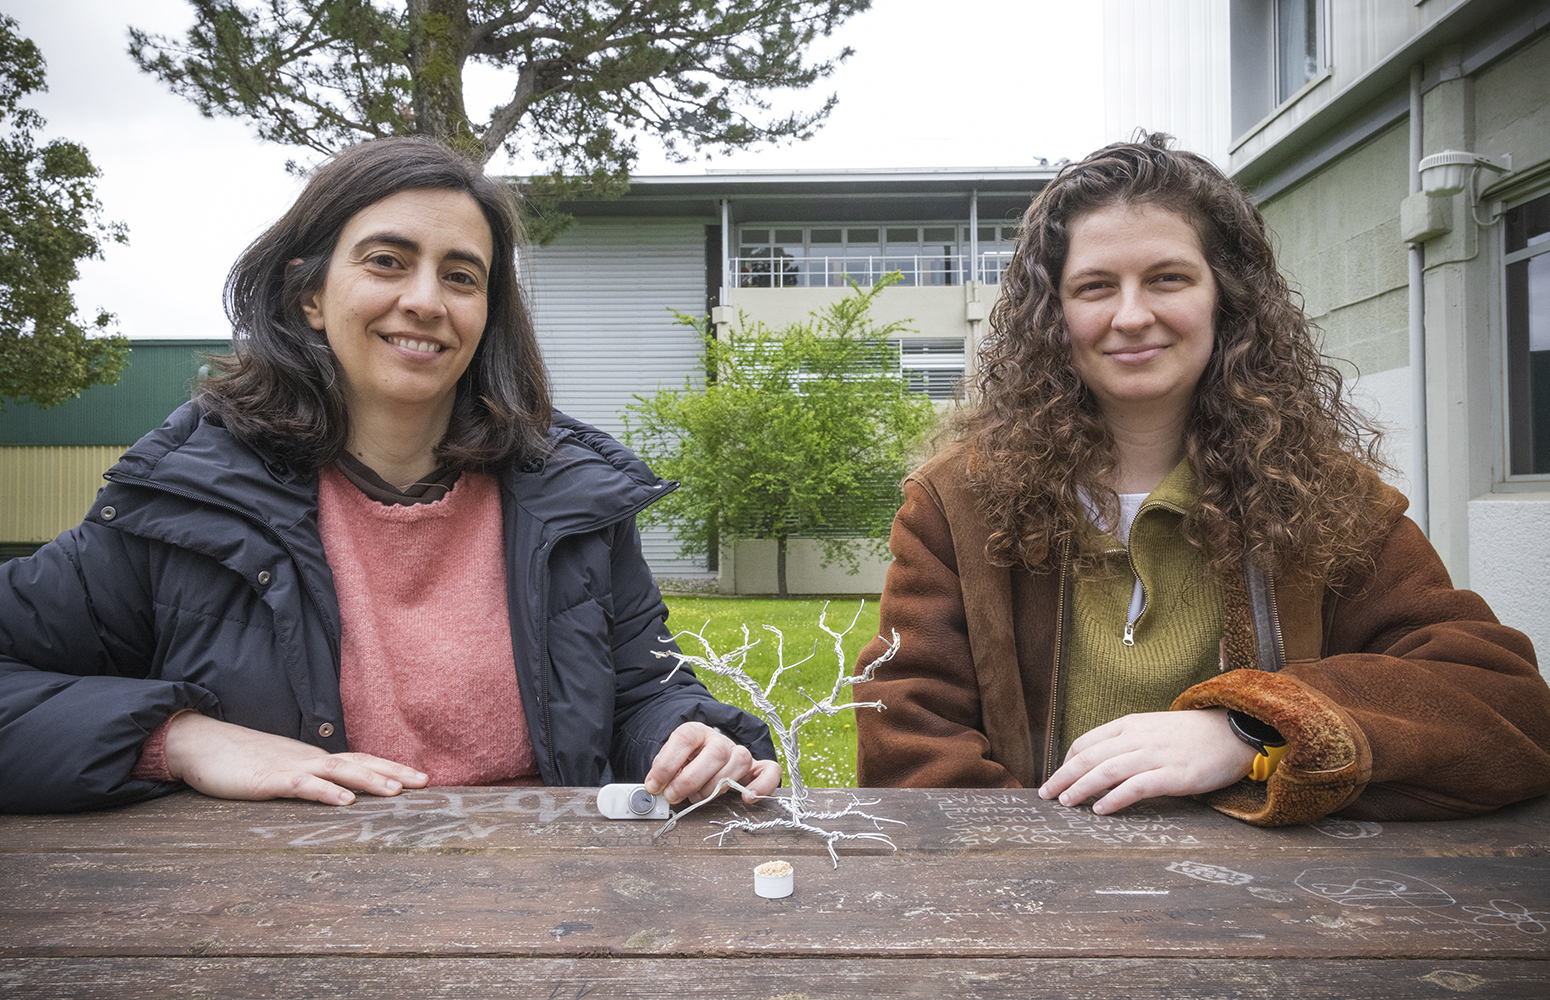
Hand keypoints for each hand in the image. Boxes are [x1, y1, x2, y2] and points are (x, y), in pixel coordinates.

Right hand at [163, 712, 428, 805]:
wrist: (200, 744)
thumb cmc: (240, 760)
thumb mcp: (280, 769)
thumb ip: (305, 779)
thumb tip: (329, 791)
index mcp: (314, 759)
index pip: (361, 760)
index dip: (390, 767)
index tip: (420, 777)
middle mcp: (309, 759)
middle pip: (359, 762)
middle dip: (393, 771)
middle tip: (425, 782)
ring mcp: (291, 767)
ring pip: (338, 772)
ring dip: (369, 780)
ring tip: (396, 791)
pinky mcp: (269, 779)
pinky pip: (303, 785)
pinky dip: (326, 792)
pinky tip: (345, 802)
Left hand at [643, 721, 781, 804]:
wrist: (702, 760)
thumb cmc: (683, 766)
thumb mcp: (668, 766)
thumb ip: (662, 775)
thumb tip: (653, 791)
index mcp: (696, 732)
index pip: (684, 738)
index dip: (666, 763)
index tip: (653, 786)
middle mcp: (719, 740)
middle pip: (715, 752)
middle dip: (691, 779)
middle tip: (674, 796)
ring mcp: (739, 753)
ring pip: (739, 760)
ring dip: (717, 785)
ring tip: (699, 798)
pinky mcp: (755, 768)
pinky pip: (770, 770)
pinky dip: (762, 785)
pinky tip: (746, 798)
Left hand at [1037, 708, 1256, 814]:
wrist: (1233, 731)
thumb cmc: (1192, 734)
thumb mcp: (1153, 728)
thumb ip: (1127, 741)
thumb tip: (1100, 764)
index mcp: (1130, 724)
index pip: (1086, 741)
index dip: (1067, 761)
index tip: (1057, 777)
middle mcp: (1138, 737)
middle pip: (1090, 757)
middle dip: (1063, 776)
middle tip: (1046, 794)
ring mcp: (1156, 755)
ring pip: (1107, 771)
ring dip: (1081, 788)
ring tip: (1066, 803)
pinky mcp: (1174, 775)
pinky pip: (1136, 787)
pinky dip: (1114, 798)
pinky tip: (1101, 809)